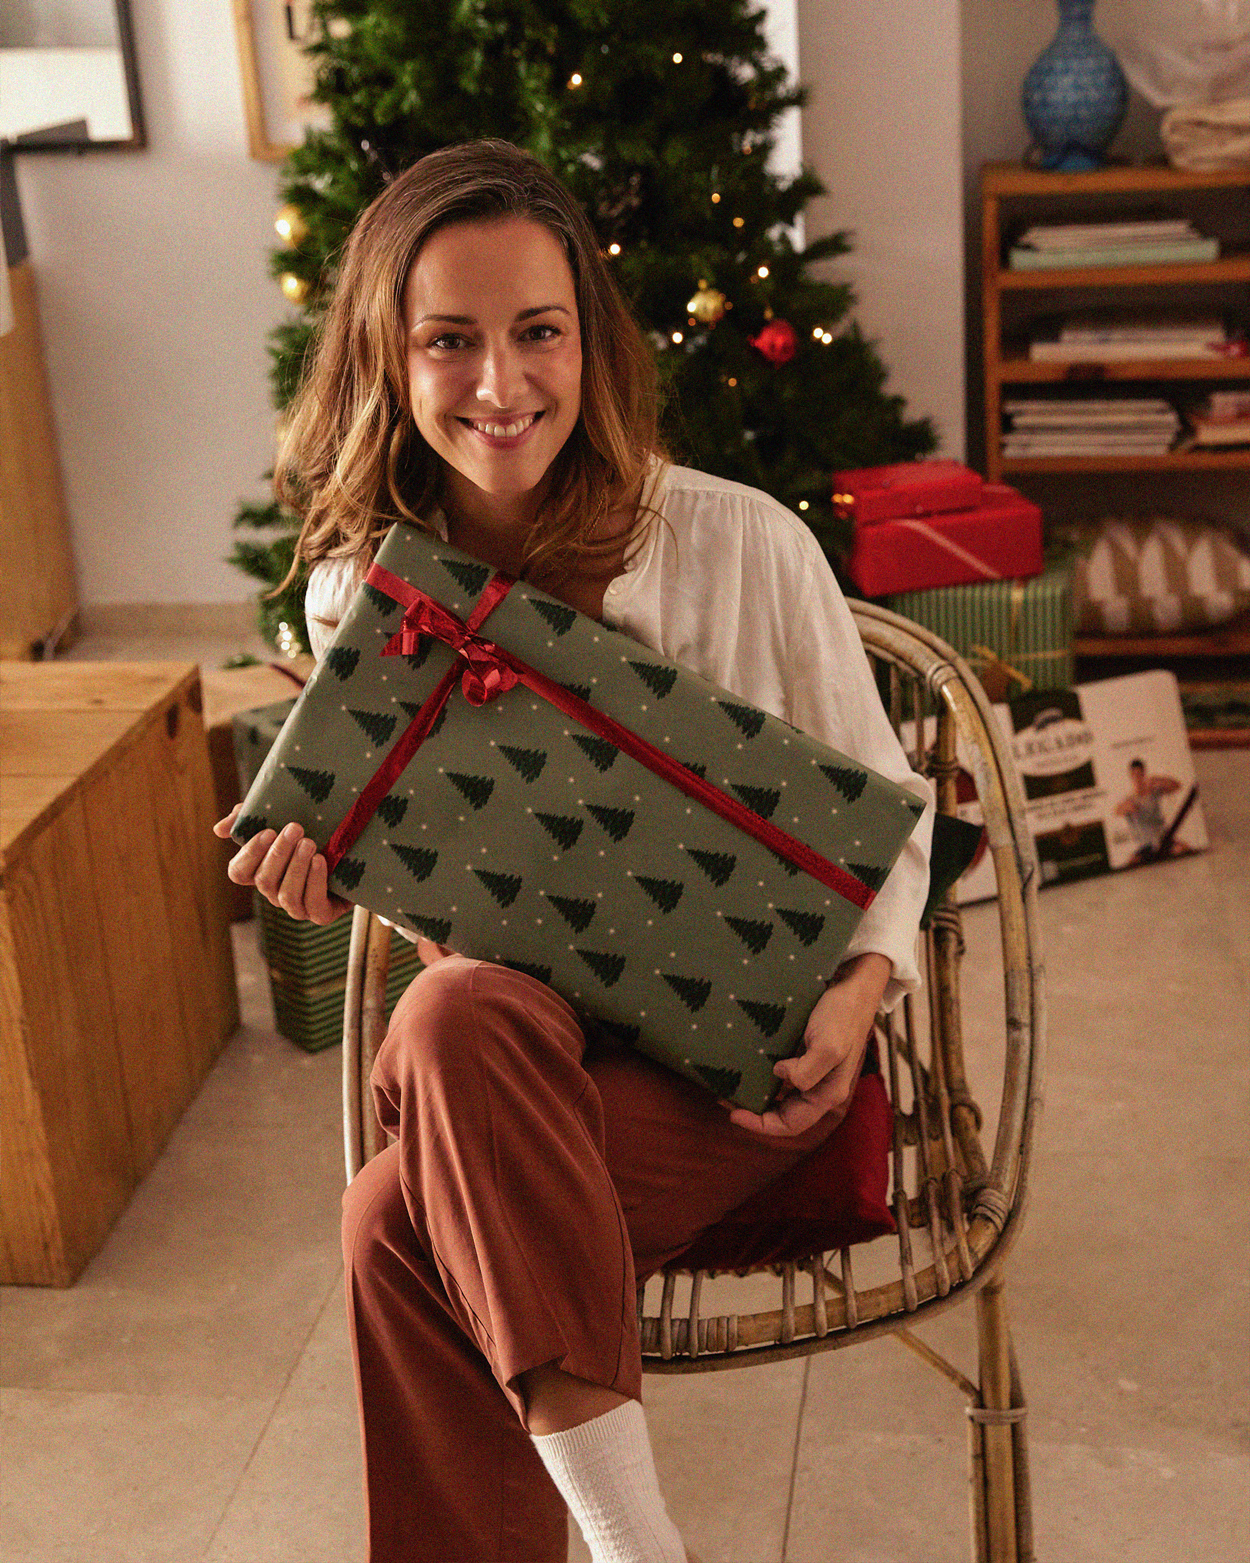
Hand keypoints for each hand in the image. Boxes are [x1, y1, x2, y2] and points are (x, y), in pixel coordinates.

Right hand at [213, 803, 350, 924]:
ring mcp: (297, 906)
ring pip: (286, 895)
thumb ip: (249, 818)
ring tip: (310, 843)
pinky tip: (320, 861)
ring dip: (296, 868)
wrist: (357, 852)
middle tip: (296, 828)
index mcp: (261, 871)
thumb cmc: (314, 831)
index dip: (249, 854)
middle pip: (264, 881)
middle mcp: (275, 891)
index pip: (239, 872)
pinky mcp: (321, 914)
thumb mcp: (283, 818)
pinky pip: (312, 905)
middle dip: (279, 854)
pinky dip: (314, 882)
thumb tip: (220, 830)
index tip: (267, 831)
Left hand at [726, 952, 891, 1137]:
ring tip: (732, 1086)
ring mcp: (813, 1072)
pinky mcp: (806, 1055)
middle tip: (726, 1099)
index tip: (734, 1114)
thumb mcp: (828, 1046)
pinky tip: (747, 1065)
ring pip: (782, 1096)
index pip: (790, 1124)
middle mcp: (820, 1088)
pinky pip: (783, 1076)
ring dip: (758, 1096)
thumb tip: (779, 1075)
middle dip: (755, 1113)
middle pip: (784, 1114)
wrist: (853, 986)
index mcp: (827, 1094)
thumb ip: (806, 1070)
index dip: (761, 1126)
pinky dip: (763, 1076)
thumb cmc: (842, 1016)